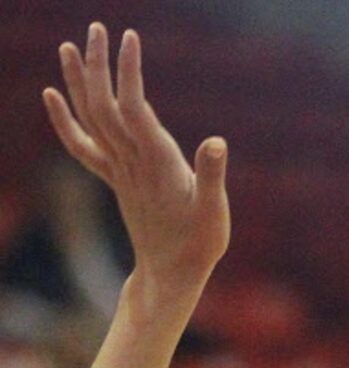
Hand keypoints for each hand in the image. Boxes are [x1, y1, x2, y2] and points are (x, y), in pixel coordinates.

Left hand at [44, 25, 228, 303]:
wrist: (171, 276)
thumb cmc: (199, 245)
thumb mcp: (215, 213)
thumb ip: (212, 176)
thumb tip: (216, 142)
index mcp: (159, 164)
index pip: (134, 108)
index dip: (128, 72)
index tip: (129, 38)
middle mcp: (133, 163)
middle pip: (104, 106)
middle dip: (98, 66)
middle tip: (97, 28)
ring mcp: (120, 171)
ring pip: (91, 120)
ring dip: (77, 83)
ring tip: (69, 47)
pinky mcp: (116, 179)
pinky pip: (83, 146)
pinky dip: (64, 120)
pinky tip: (52, 95)